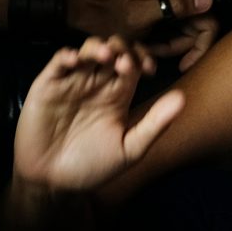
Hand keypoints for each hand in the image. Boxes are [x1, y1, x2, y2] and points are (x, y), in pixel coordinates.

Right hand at [12, 37, 184, 191]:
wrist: (55, 183)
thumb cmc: (93, 167)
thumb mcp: (129, 149)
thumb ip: (155, 124)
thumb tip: (182, 98)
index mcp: (117, 96)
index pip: (133, 65)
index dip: (142, 59)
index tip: (149, 69)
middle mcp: (96, 85)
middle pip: (112, 52)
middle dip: (121, 48)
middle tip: (125, 60)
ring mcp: (72, 83)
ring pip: (86, 51)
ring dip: (97, 47)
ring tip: (106, 55)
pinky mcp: (48, 86)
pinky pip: (58, 62)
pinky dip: (66, 56)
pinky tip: (75, 60)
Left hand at [66, 0, 218, 70]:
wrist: (83, 8)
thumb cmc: (108, 16)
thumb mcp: (140, 17)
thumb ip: (174, 7)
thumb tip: (208, 0)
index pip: (208, 23)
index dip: (198, 48)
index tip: (181, 65)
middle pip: (196, 27)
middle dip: (178, 46)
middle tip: (152, 54)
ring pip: (184, 28)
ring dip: (169, 44)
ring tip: (145, 49)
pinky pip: (173, 23)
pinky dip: (162, 37)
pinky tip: (144, 42)